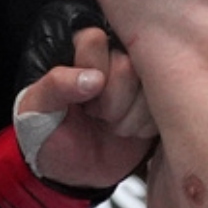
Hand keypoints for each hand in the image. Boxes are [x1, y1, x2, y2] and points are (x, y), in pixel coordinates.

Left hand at [0, 0, 153, 207]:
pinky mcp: (160, 101)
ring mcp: (142, 80)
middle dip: (110, 101)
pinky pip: (169, 106)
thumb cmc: (48, 130)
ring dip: (128, 117)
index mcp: (84, 48)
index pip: (96, 39)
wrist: (71, 168)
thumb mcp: (38, 107)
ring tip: (110, 125)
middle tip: (96, 114)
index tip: (81, 96)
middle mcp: (117, 56)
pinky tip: (130, 132)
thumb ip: (56, 84)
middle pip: (128, 66)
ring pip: (151, 86)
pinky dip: (145, 127)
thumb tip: (95, 78)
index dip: (89, 72)